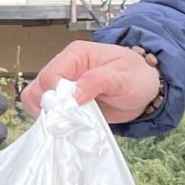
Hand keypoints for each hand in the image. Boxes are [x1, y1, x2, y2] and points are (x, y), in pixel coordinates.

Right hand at [21, 41, 161, 123]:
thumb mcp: (122, 75)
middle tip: (67, 122)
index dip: (54, 95)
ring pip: (37, 100)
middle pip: (38, 89)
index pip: (50, 75)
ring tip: (67, 126)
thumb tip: (70, 97)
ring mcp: (64, 87)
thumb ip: (96, 81)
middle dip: (48, 108)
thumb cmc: (137, 75)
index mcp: (75, 55)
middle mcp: (65, 69)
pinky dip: (53, 122)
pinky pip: (49, 113)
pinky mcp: (67, 103)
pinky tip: (66, 129)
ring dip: (47, 116)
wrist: (147, 89)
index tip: (68, 111)